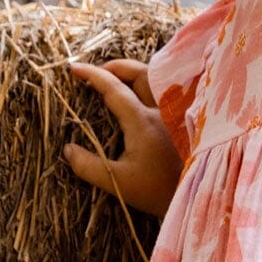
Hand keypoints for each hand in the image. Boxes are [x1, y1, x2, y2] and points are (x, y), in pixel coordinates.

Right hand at [62, 58, 182, 218]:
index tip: (74, 69)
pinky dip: (146, 84)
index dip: (93, 75)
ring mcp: (173, 112)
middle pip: (139, 72)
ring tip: (116, 78)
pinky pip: (162, 90)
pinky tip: (137, 94)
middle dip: (115, 66)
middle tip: (97, 72)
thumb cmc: (157, 191)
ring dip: (133, 73)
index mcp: (142, 121)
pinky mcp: (181, 119)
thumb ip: (89, 167)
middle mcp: (160, 110)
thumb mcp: (118, 182)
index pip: (114, 88)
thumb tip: (67, 150)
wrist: (193, 194)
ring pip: (154, 78)